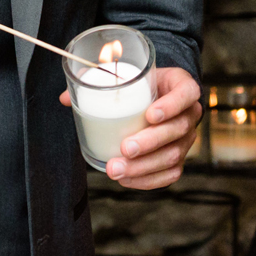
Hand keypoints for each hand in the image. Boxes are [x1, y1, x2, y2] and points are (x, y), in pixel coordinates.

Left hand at [60, 66, 200, 188]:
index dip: (172, 105)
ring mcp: (186, 138)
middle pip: (178, 130)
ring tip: (116, 168)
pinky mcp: (178, 157)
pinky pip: (169, 174)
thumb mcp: (127, 76)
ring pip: (173, 156)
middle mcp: (189, 114)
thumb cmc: (140, 85)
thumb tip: (65, 98)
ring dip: (144, 166)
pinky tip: (126, 179)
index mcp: (182, 86)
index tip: (150, 114)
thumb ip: (97, 82)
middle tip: (125, 148)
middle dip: (150, 142)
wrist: (156, 97)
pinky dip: (147, 179)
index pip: (187, 93)